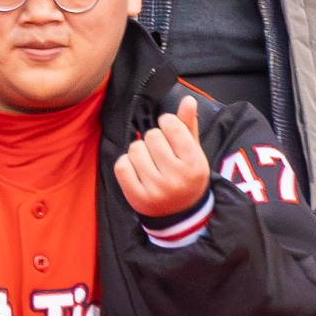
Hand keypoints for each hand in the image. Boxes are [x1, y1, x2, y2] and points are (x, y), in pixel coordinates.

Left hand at [114, 95, 214, 219]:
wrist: (181, 215)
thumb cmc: (186, 176)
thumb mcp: (193, 153)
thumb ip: (188, 125)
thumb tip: (188, 99)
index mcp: (194, 164)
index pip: (170, 126)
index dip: (167, 124)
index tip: (169, 132)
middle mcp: (176, 178)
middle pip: (150, 136)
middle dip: (153, 140)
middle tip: (160, 154)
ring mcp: (156, 189)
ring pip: (134, 149)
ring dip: (139, 152)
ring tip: (150, 163)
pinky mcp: (137, 197)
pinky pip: (122, 165)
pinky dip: (126, 164)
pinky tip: (137, 172)